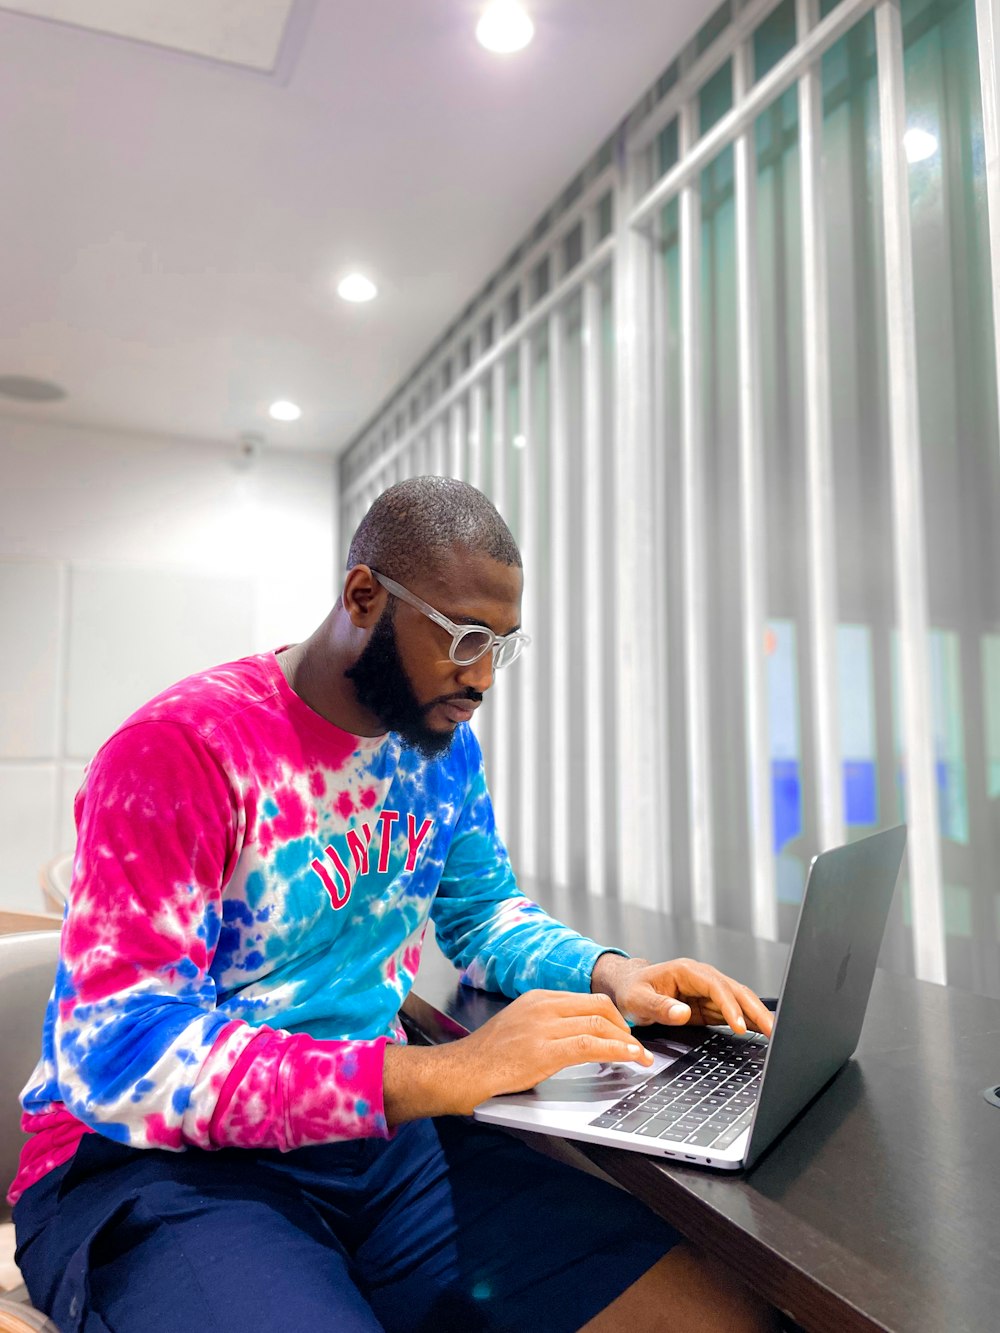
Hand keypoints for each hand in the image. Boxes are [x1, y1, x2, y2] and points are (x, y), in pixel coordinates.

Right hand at [384, 989, 655, 1121]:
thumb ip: (545, 1027)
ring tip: (640, 1057)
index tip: (625, 1032)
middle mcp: (541, 1006)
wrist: (458, 1073)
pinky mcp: (543, 1050)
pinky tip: (630, 1058)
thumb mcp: (517, 1030)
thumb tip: (577, 1039)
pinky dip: (617, 1050)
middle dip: (624, 1026)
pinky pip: (591, 1045)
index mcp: (536, 999)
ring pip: (599, 1023)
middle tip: (636, 1046)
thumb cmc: (484, 1060)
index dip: (612, 1015)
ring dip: (627, 1041)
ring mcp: (542, 1026)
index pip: (586, 999)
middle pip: (598, 1006)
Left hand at [591, 954, 773, 1037]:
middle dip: (754, 1009)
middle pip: (734, 990)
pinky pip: (731, 1011)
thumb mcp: (638, 1000)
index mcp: (686, 971)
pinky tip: (760, 1030)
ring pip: (738, 1000)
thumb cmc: (630, 990)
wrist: (626, 987)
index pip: (716, 986)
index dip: (730, 1005)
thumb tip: (683, 1012)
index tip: (739, 1026)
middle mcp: (700, 978)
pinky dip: (747, 1020)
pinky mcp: (707, 1005)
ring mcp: (706, 991)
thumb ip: (659, 1007)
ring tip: (774, 1032)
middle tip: (772, 1030)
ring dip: (756, 1015)